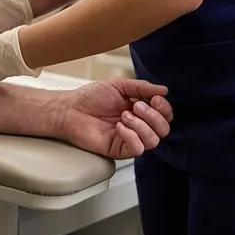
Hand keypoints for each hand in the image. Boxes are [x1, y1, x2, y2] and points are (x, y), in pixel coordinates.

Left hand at [57, 78, 172, 159]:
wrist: (70, 109)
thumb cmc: (91, 97)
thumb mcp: (118, 85)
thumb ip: (141, 87)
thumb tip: (165, 90)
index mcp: (140, 111)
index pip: (165, 115)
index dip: (164, 108)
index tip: (154, 99)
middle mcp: (138, 126)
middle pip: (163, 129)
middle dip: (153, 116)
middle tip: (136, 106)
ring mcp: (130, 139)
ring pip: (153, 140)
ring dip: (141, 125)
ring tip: (124, 115)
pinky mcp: (120, 149)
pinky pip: (137, 149)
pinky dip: (131, 136)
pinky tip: (119, 127)